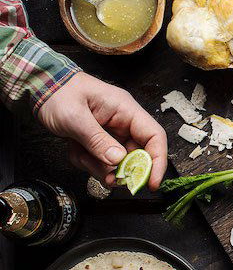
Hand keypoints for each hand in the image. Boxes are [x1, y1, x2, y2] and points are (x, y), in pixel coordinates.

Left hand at [37, 72, 166, 190]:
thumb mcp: (75, 118)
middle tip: (110, 180)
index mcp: (125, 110)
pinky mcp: (100, 140)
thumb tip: (118, 160)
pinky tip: (74, 150)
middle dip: (123, 170)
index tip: (151, 182)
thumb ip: (97, 140)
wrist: (39, 87)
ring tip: (81, 156)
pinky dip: (88, 162)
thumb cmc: (58, 93)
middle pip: (137, 154)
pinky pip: (102, 161)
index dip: (157, 161)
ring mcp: (112, 132)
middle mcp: (123, 122)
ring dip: (100, 167)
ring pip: (118, 162)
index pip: (154, 136)